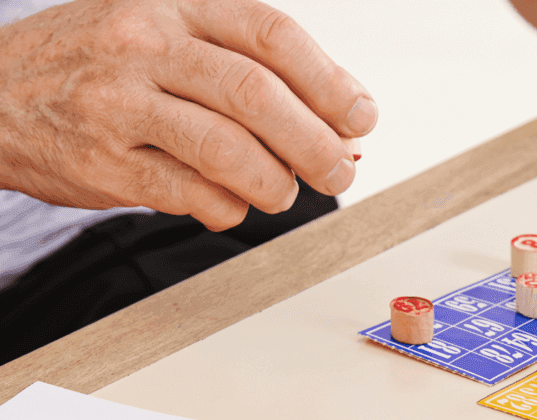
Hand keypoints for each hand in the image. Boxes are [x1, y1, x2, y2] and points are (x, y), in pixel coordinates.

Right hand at [0, 0, 376, 229]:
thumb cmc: (101, 66)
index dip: (329, 81)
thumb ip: (247, 72)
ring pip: (226, 150)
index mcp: (176, 4)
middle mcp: (146, 44)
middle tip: (339, 171)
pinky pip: (190, 195)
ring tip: (284, 194)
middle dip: (315, 143)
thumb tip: (339, 129)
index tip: (362, 117)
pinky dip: (228, 209)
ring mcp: (121, 103)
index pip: (271, 34)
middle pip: (256, 95)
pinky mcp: (105, 163)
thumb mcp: (168, 37)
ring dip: (275, 184)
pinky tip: (232, 205)